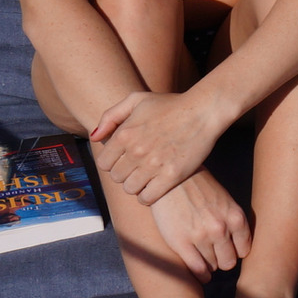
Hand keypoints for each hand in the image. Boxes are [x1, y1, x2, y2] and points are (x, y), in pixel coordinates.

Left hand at [89, 89, 228, 204]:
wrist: (203, 111)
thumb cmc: (170, 104)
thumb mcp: (137, 99)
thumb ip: (110, 116)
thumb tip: (94, 137)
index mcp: (124, 134)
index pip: (103, 163)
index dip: (112, 163)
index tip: (123, 160)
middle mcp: (136, 151)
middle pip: (116, 178)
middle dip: (124, 174)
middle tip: (137, 168)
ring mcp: (154, 165)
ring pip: (130, 189)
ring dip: (135, 186)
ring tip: (145, 178)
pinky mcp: (171, 176)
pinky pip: (147, 198)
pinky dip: (147, 197)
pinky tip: (153, 188)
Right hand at [147, 170, 252, 281]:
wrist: (171, 180)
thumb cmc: (200, 189)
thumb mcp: (225, 201)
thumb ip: (233, 222)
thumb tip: (240, 248)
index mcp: (235, 217)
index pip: (244, 250)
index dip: (235, 251)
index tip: (228, 250)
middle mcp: (220, 229)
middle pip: (229, 262)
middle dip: (222, 260)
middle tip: (215, 255)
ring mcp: (201, 237)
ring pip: (212, 266)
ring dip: (208, 264)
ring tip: (203, 257)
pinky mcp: (181, 242)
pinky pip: (197, 269)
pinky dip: (200, 275)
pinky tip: (199, 274)